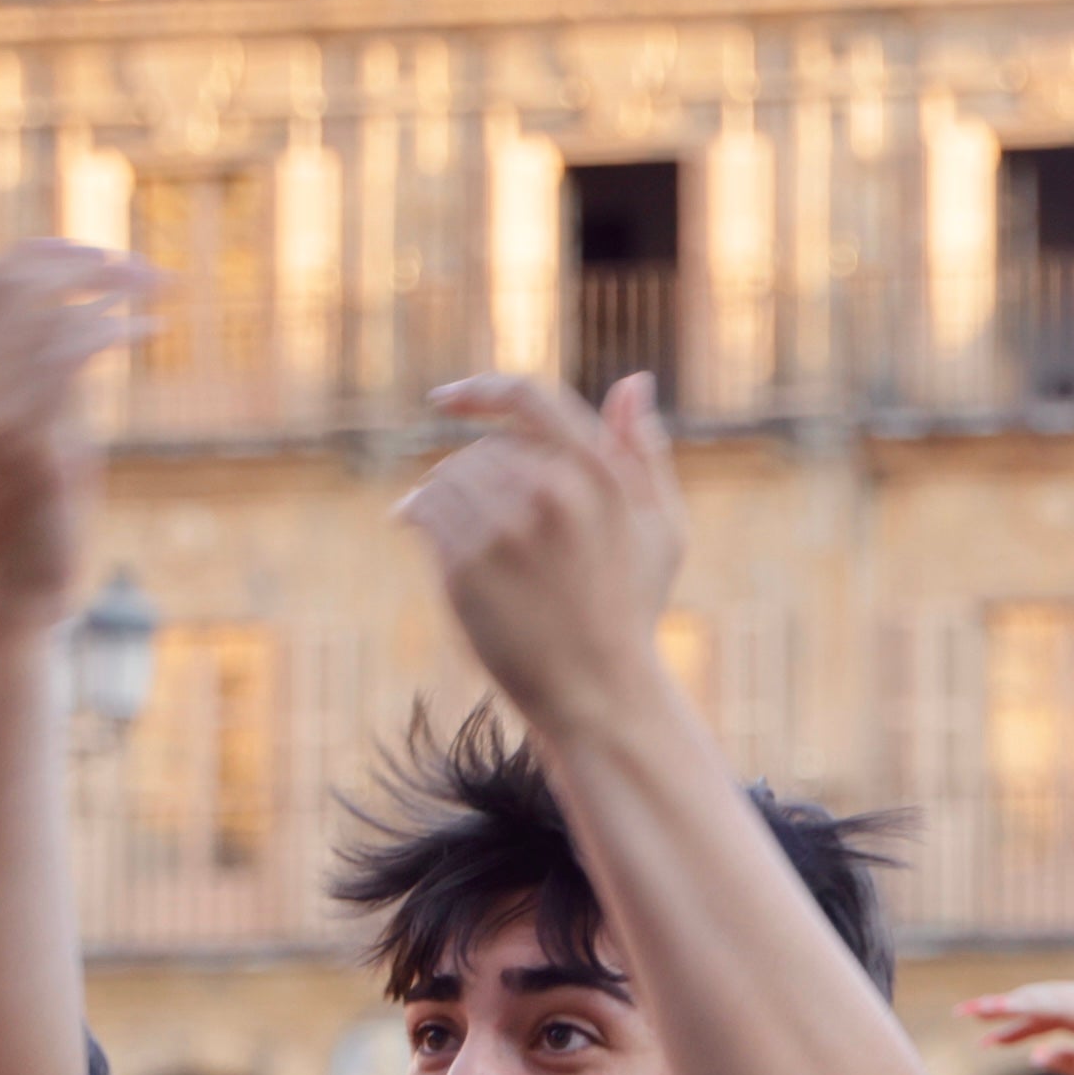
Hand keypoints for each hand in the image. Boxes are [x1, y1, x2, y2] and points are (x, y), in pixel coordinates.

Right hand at [0, 243, 160, 634]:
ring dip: (112, 288)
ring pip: (47, 311)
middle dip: (83, 260)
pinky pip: (70, 354)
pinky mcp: (25, 443)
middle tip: (140, 268)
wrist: (1, 603)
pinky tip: (149, 330)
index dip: (44, 256)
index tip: (96, 255)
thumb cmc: (4, 530)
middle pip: (15, 283)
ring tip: (155, 290)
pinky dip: (114, 329)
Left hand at [394, 375, 686, 738]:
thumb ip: (644, 452)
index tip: (447, 398)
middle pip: (481, 448)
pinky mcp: (467, 565)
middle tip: (467, 511)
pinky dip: (414, 514)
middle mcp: (554, 492)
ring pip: (446, 476)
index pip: (529, 398)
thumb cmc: (629, 611)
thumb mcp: (660, 528)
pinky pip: (424, 511)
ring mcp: (508, 529)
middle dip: (469, 474)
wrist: (598, 693)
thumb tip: (633, 382)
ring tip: (447, 527)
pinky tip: (413, 527)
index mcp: (601, 474)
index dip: (482, 389)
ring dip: (440, 495)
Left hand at [959, 981, 1073, 1074]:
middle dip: (1009, 1006)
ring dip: (1016, 1003)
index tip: (988, 1037)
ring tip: (980, 1011)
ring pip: (1055, 998)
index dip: (1021, 1022)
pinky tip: (1010, 1015)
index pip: (1057, 1013)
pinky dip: (1039, 1008)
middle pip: (1051, 1000)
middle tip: (967, 1013)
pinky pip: (1070, 1008)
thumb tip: (1037, 1055)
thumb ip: (1073, 1061)